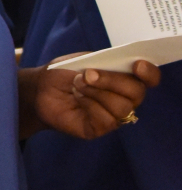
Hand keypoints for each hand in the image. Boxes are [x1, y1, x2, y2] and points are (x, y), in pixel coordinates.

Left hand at [23, 59, 159, 139]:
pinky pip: (106, 120)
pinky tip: (77, 99)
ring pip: (121, 107)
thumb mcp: (82, 60)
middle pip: (136, 93)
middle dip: (112, 81)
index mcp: (125, 77)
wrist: (40, 89)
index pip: (149, 78)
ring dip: (97, 93)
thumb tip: (119, 66)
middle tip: (88, 74)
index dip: (149, 73)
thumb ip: (103, 62)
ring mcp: (113, 115)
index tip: (137, 65)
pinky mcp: (99, 128)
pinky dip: (90, 105)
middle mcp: (124, 98)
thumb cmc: (64, 73)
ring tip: (77, 85)